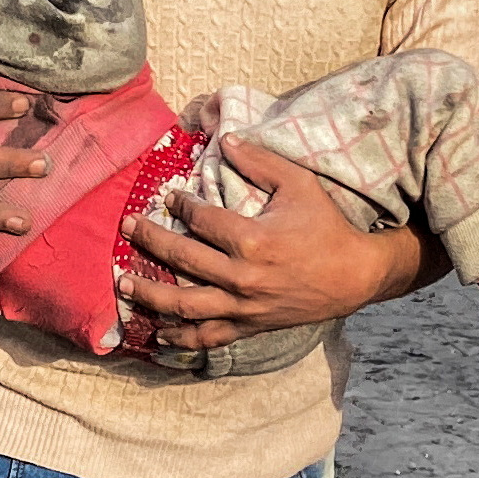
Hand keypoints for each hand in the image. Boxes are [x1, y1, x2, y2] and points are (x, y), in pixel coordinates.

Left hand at [117, 139, 433, 347]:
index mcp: (252, 239)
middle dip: (150, 241)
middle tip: (126, 227)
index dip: (180, 204)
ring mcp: (243, 307)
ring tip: (124, 283)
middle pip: (182, 259)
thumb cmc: (327, 226)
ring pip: (186, 304)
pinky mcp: (249, 326)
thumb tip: (225, 139)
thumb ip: (260, 161)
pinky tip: (158, 333)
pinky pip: (209, 338)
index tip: (168, 196)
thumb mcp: (299, 185)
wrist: (355, 276)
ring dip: (151, 294)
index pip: (201, 219)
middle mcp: (242, 277)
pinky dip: (181, 338)